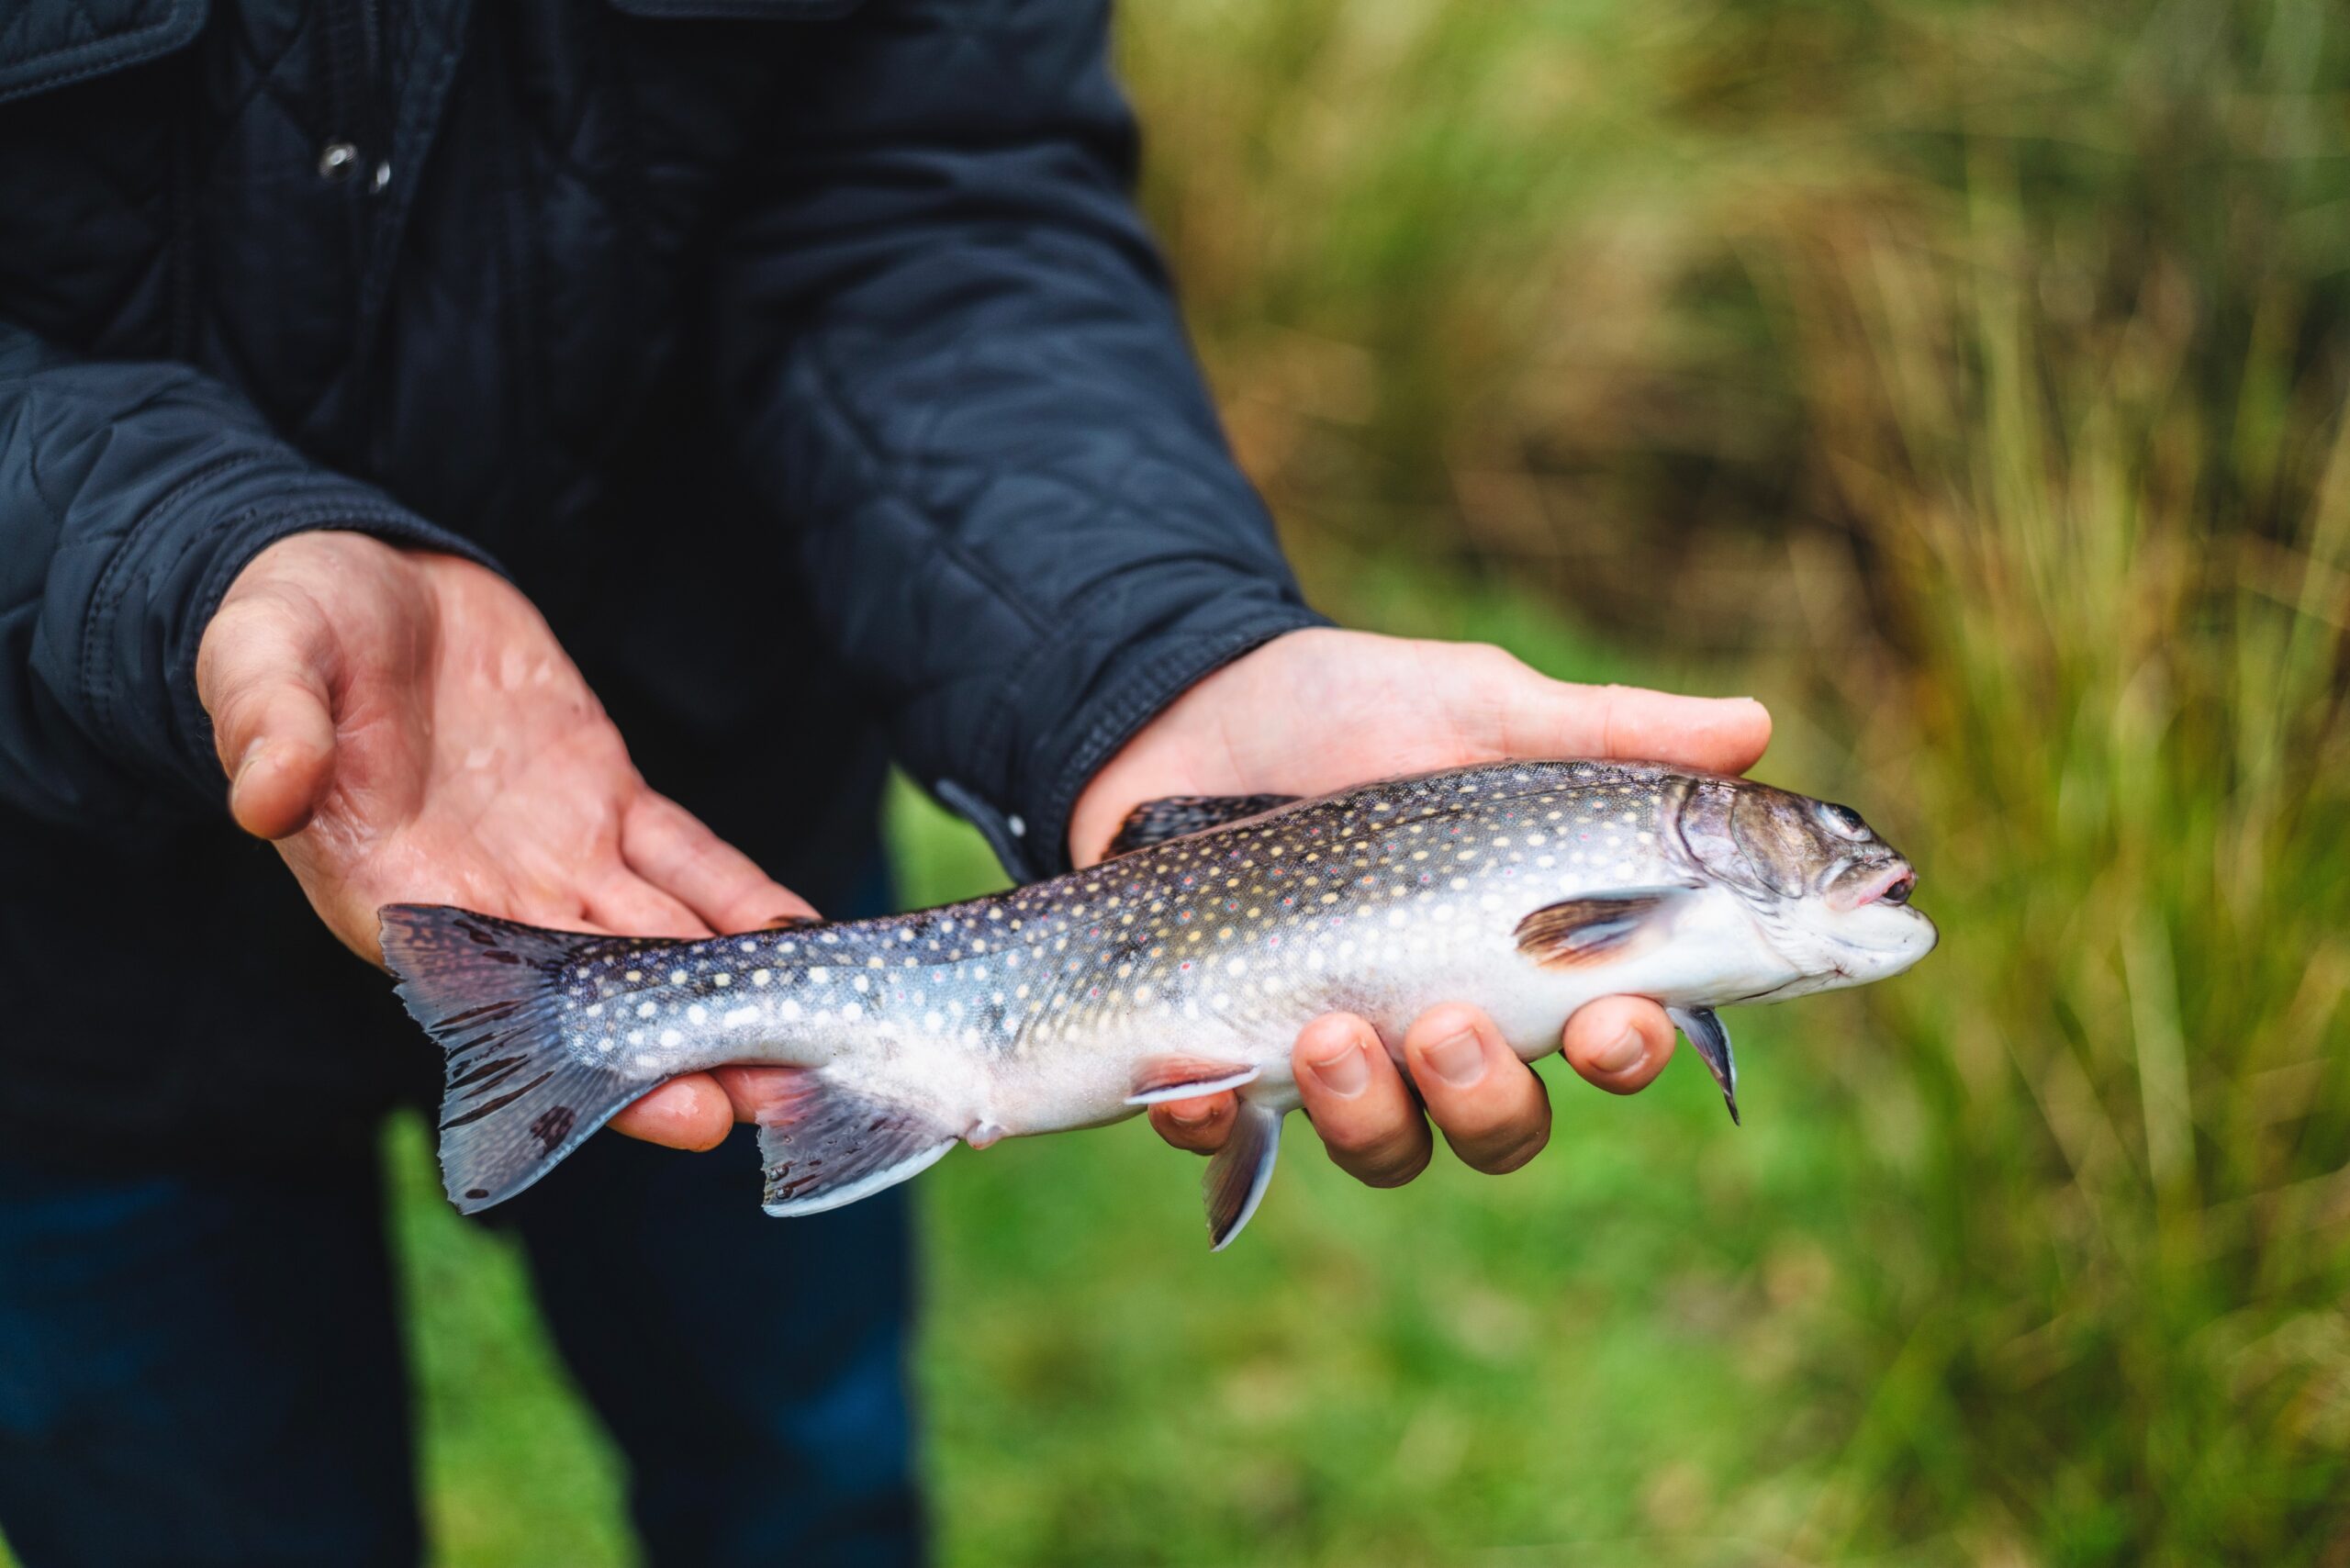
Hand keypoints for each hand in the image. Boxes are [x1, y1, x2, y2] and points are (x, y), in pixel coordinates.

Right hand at [197, 531, 798, 1149]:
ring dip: (735, 995)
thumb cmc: (287, 631)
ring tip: (820, 1045)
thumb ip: (268, 724)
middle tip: (781, 1097)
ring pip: (659, 943)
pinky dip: (744, 901)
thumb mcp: (259, 659)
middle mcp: (488, 896)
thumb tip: (264, 793)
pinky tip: (808, 938)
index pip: (503, 999)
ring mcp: (557, 852)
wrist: (359, 580)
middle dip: (692, 1052)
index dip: (593, 1058)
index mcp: (396, 892)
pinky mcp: (606, 798)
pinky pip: (687, 861)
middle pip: (603, 997)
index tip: (675, 1109)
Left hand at [1067, 628, 1770, 1183]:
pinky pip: (1224, 1135)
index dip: (1628, 1055)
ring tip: (1327, 1029)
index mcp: (1526, 954)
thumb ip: (1607, 729)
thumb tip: (1754, 722)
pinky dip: (1211, 1119)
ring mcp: (1330, 1052)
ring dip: (1367, 1110)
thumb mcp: (1479, 705)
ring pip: (1386, 1148)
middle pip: (1503, 1127)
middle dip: (1490, 1097)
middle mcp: (1440, 1025)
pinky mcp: (1216, 1056)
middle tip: (1452, 1023)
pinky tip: (1198, 1077)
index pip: (1608, 1037)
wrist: (1189, 705)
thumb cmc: (1355, 707)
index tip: (1616, 1024)